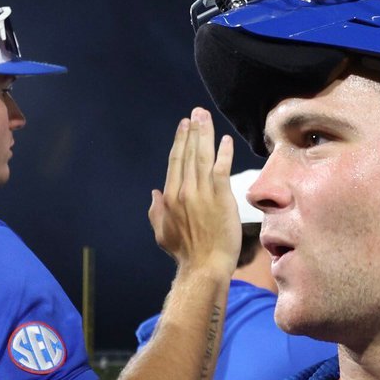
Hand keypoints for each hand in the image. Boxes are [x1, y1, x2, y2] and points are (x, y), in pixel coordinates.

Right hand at [148, 107, 239, 275]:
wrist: (204, 266)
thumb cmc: (185, 253)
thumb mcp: (162, 232)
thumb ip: (156, 211)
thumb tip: (154, 193)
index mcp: (169, 197)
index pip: (175, 161)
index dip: (180, 141)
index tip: (184, 126)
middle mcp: (184, 191)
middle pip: (188, 153)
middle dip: (192, 130)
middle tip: (196, 113)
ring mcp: (202, 193)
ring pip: (202, 156)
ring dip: (205, 134)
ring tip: (206, 117)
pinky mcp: (221, 197)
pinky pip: (221, 169)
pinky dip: (223, 153)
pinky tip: (225, 140)